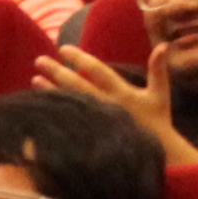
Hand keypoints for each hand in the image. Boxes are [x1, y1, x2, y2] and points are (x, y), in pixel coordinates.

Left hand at [35, 34, 197, 163]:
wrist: (157, 154)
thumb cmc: (158, 120)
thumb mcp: (160, 93)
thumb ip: (158, 69)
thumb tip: (163, 44)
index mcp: (122, 94)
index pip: (98, 71)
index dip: (80, 59)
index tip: (63, 49)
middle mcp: (107, 106)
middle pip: (77, 86)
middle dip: (57, 72)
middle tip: (39, 60)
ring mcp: (98, 121)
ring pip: (71, 102)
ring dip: (51, 90)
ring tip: (34, 78)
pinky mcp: (92, 133)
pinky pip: (70, 120)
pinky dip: (56, 110)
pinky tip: (41, 103)